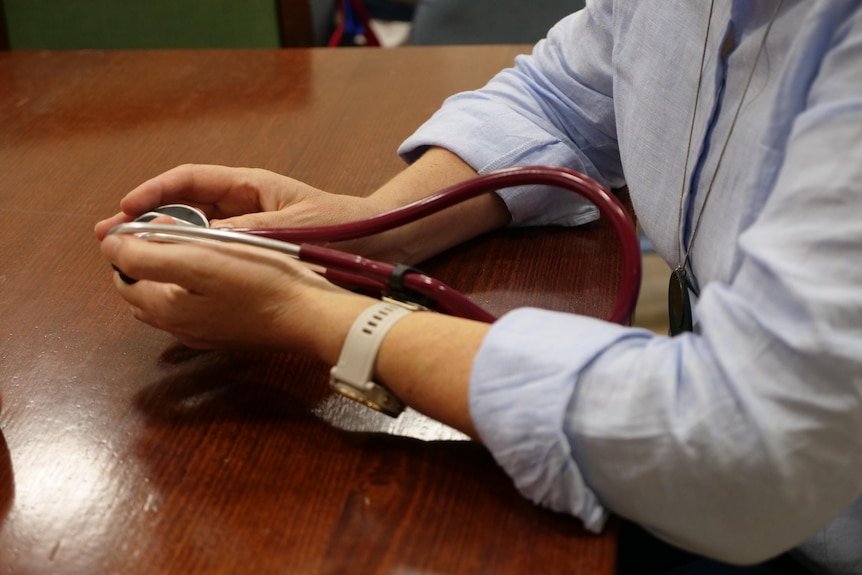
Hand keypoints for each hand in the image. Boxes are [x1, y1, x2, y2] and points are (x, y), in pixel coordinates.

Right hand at [94, 164, 378, 240]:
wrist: (379, 244)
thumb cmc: (342, 225)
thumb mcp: (290, 227)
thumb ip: (244, 232)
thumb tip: (195, 241)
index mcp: (249, 185)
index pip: (190, 180)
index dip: (154, 192)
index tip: (126, 209)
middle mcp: (243, 204)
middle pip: (184, 207)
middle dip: (147, 220)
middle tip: (110, 238)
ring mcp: (247, 228)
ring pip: (195, 233)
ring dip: (162, 243)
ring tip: (127, 259)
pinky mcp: (254, 253)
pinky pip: (214, 254)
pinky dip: (190, 261)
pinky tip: (170, 276)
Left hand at [101, 232, 370, 358]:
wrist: (311, 315)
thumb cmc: (260, 283)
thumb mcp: (199, 261)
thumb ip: (146, 255)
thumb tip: (109, 245)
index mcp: (164, 308)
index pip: (123, 273)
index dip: (129, 243)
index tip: (152, 218)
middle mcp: (179, 327)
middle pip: (144, 288)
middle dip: (146, 257)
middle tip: (171, 226)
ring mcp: (206, 333)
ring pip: (169, 297)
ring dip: (170, 270)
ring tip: (193, 242)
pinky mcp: (230, 332)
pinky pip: (196, 305)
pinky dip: (193, 284)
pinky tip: (216, 269)